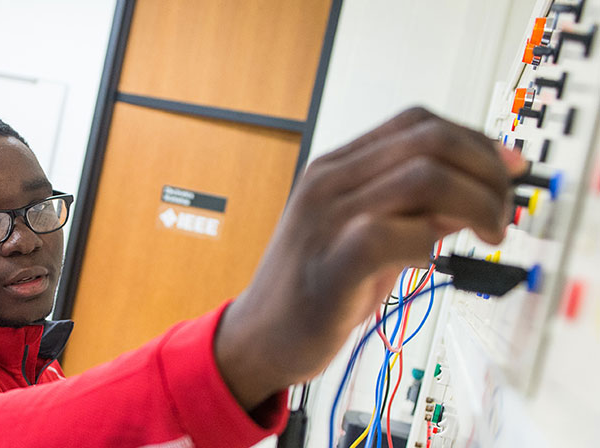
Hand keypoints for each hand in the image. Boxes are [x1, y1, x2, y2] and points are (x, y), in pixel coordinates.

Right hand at [215, 107, 522, 409]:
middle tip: (501, 209)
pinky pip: (396, 234)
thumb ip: (414, 210)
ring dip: (475, 203)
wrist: (260, 333)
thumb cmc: (315, 285)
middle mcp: (330, 182)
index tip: (505, 168)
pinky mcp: (333, 263)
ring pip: (423, 177)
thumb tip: (473, 195)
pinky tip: (428, 261)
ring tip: (486, 235)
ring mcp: (327, 219)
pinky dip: (429, 243)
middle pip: (429, 140)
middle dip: (485, 169)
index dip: (473, 139)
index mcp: (337, 168)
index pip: (417, 123)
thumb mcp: (367, 235)